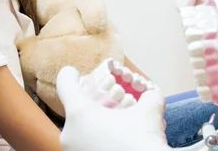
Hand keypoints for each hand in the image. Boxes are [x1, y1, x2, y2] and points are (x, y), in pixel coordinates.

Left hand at [57, 66, 171, 150]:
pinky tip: (115, 145)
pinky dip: (96, 144)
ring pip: (79, 132)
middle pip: (74, 111)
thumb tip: (152, 94)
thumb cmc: (142, 144)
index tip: (76, 74)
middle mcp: (69, 134)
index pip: (65, 84)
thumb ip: (150, 97)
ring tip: (116, 129)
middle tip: (108, 107)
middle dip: (91, 107)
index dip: (71, 75)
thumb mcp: (150, 113)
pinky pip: (84, 148)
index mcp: (80, 114)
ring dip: (94, 128)